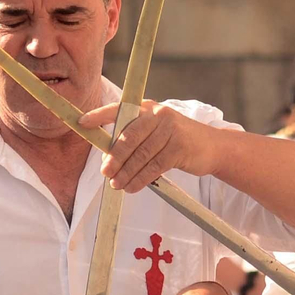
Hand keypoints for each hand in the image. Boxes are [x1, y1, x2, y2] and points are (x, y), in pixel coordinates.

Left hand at [81, 100, 219, 192]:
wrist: (212, 147)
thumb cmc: (176, 141)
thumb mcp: (155, 133)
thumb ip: (133, 141)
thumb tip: (107, 159)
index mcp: (147, 107)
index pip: (120, 109)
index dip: (100, 115)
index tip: (82, 122)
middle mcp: (158, 114)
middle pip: (130, 136)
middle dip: (115, 156)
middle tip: (105, 172)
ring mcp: (171, 130)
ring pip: (141, 154)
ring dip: (126, 172)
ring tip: (116, 184)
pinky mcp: (179, 147)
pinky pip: (154, 166)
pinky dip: (141, 178)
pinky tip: (132, 187)